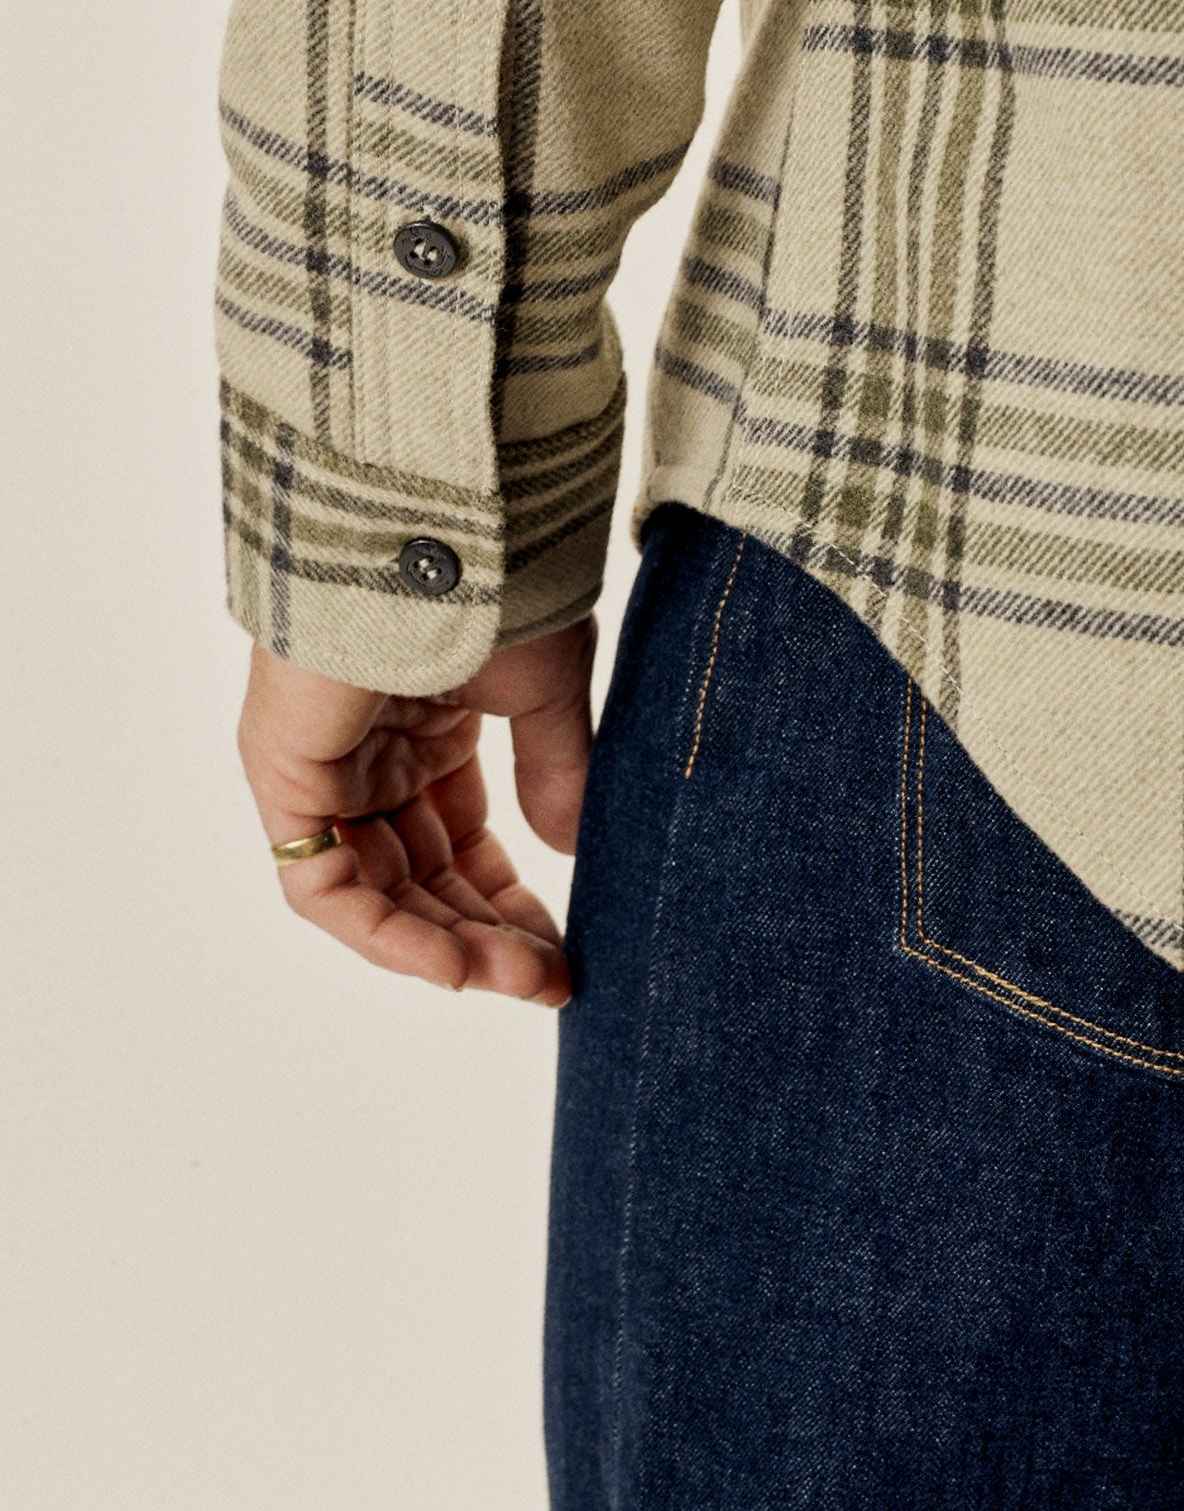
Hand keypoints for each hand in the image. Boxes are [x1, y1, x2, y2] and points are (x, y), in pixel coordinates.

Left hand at [236, 617, 597, 1004]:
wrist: (432, 527)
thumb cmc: (491, 583)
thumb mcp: (543, 691)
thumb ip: (555, 772)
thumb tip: (574, 851)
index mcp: (425, 726)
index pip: (460, 842)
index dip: (510, 902)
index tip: (569, 948)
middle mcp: (368, 755)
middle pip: (422, 878)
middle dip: (487, 936)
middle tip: (551, 983)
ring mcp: (323, 768)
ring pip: (378, 893)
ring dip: (446, 946)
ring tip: (518, 981)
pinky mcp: (283, 776)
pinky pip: (323, 886)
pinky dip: (384, 933)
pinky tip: (452, 963)